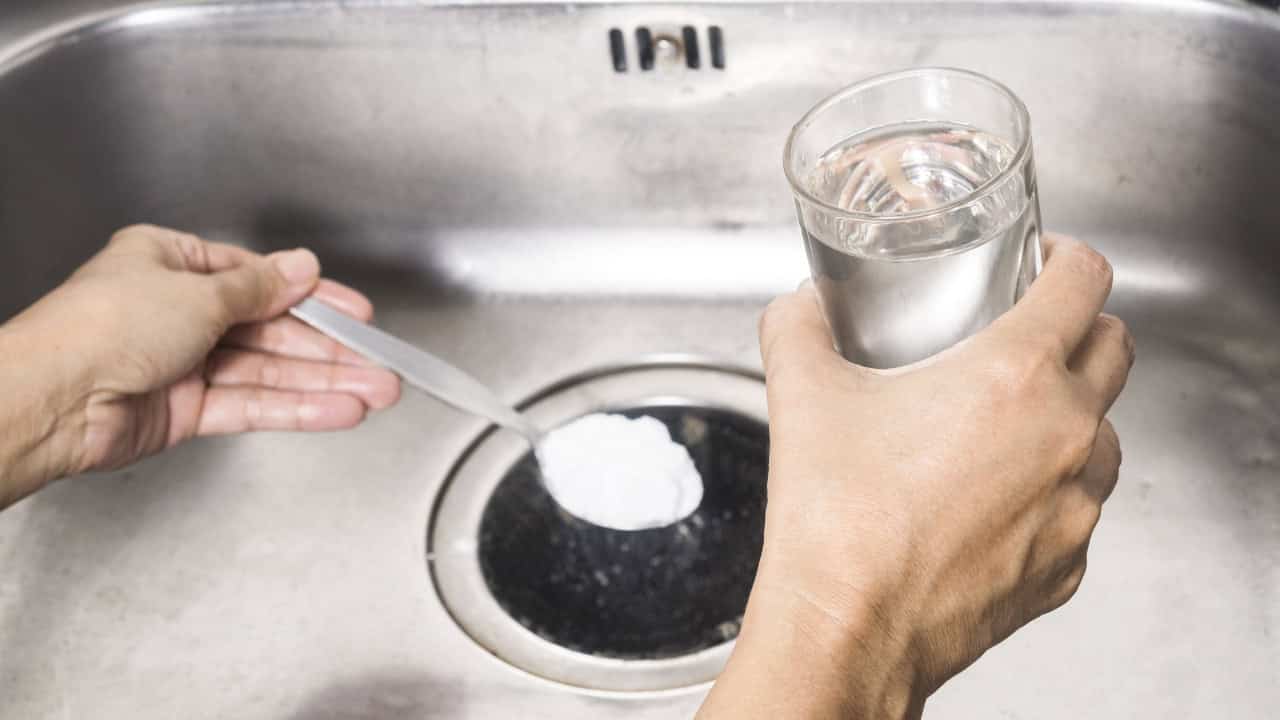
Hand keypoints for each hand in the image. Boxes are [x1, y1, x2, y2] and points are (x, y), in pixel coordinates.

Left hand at [0, 224, 398, 505]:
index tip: (356, 313)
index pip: (260, 280)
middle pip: (271, 330)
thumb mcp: (198, 291)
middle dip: (329, 350)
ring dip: (324, 383)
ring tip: (375, 392)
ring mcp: (184, 364)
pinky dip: (297, 409)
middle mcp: (179, 313)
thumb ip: (260, 287)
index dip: (313, 299)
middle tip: (379, 362)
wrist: (53, 398)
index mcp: (172, 265)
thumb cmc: (102, 326)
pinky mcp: (187, 411)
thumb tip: (301, 268)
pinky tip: (337, 410)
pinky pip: (253, 405)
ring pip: (269, 373)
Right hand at [698, 234, 1133, 717]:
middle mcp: (1066, 435)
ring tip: (1007, 425)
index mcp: (1015, 376)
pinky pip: (1078, 508)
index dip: (1068, 257)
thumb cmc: (838, 522)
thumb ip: (798, 329)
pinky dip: (1050, 491)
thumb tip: (800, 309)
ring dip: (1071, 415)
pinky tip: (990, 499)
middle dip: (1080, 328)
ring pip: (1106, 433)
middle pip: (1115, 349)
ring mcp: (1075, 505)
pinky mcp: (1066, 564)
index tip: (1047, 262)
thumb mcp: (802, 395)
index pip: (1084, 282)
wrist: (848, 627)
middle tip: (1028, 334)